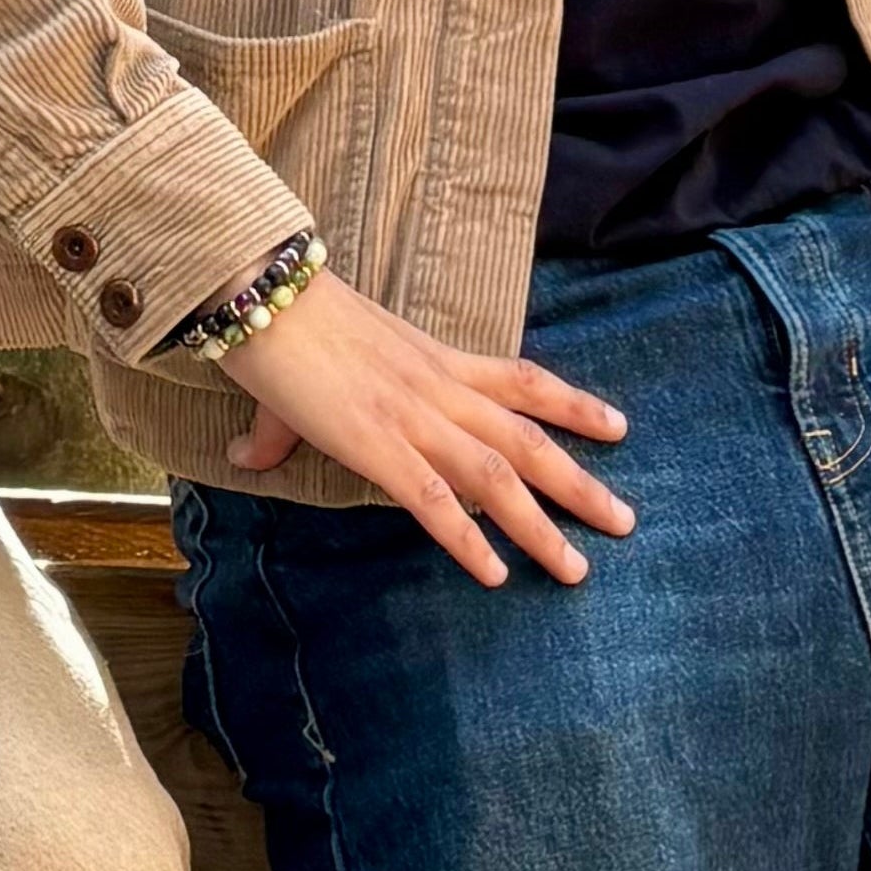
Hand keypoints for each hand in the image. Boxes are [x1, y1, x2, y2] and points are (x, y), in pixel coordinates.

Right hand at [219, 270, 631, 584]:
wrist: (266, 296)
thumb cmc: (286, 324)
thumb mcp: (314, 373)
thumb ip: (287, 428)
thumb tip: (246, 456)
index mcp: (435, 362)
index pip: (522, 382)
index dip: (572, 406)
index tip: (618, 427)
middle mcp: (438, 390)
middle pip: (527, 440)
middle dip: (579, 484)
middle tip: (624, 522)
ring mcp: (413, 418)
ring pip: (496, 477)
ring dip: (541, 526)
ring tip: (577, 567)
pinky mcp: (377, 444)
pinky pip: (433, 499)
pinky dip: (468, 539)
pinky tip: (494, 574)